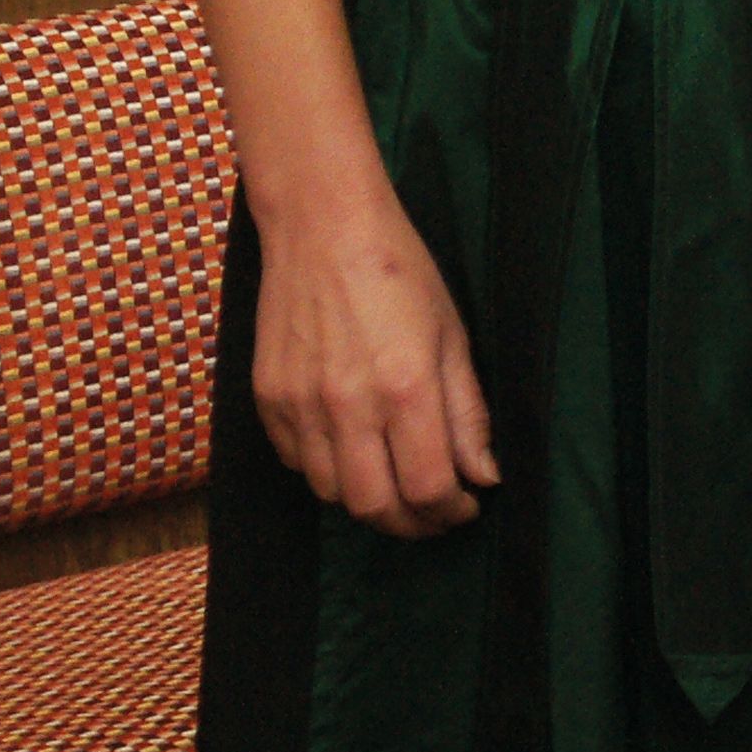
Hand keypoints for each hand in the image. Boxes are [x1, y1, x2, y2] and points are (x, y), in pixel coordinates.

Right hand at [251, 187, 498, 536]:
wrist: (323, 227)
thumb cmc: (400, 273)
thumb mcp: (452, 336)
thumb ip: (467, 413)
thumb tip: (484, 476)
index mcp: (404, 387)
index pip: (427, 488)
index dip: (451, 511)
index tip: (466, 506)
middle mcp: (347, 406)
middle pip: (375, 506)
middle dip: (411, 524)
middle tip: (434, 514)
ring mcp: (299, 405)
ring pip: (333, 494)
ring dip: (370, 501)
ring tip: (397, 483)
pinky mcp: (267, 399)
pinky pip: (298, 464)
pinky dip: (329, 472)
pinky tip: (354, 451)